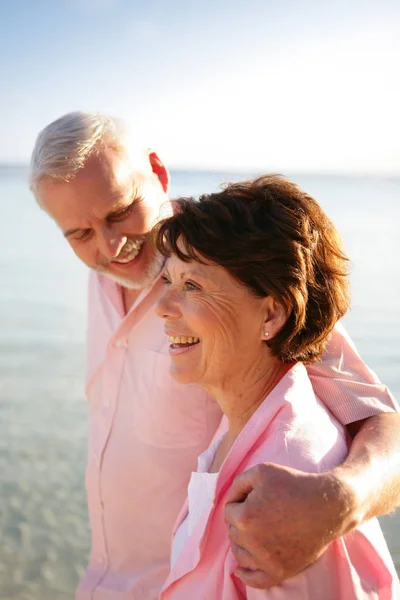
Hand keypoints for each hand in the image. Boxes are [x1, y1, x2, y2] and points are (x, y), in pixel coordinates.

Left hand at [224, 462, 354, 588]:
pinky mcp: (280, 571)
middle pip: (234, 532)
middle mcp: (252, 541)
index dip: (241, 500)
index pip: (228, 510)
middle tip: (261, 511)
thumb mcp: (261, 471)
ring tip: (257, 531)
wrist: (327, 505)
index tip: (256, 496)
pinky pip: (256, 581)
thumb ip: (238, 483)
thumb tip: (230, 499)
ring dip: (243, 542)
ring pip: (240, 554)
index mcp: (245, 517)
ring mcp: (266, 560)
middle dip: (242, 520)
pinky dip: (246, 576)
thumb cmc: (294, 484)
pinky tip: (240, 571)